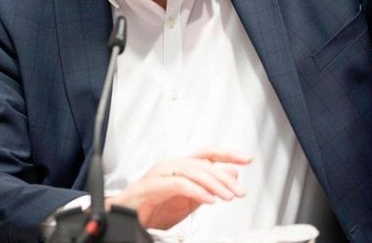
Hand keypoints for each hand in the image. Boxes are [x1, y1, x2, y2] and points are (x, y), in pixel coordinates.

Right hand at [105, 148, 251, 229]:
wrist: (125, 218)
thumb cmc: (153, 208)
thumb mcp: (188, 200)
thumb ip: (208, 187)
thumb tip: (231, 175)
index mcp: (180, 165)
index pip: (208, 153)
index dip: (228, 154)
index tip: (246, 159)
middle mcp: (171, 164)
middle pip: (205, 164)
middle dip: (226, 178)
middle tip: (240, 191)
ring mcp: (161, 172)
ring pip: (194, 172)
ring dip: (215, 185)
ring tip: (228, 197)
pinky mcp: (153, 185)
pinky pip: (180, 185)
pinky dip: (197, 192)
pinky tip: (209, 200)